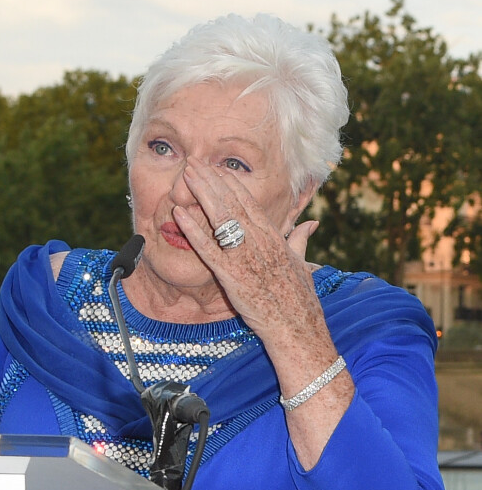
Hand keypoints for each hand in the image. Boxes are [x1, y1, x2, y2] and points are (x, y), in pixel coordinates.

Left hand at [172, 157, 321, 341]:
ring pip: (219, 217)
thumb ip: (301, 240)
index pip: (249, 202)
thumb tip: (310, 223)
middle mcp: (259, 241)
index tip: (216, 169)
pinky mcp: (230, 275)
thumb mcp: (302, 263)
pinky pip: (207, 248)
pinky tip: (178, 214)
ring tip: (186, 176)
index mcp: (274, 237)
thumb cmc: (299, 299)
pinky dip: (192, 229)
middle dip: (212, 180)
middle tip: (194, 163)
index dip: (231, 183)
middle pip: (231, 202)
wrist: (295, 326)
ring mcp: (243, 257)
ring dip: (201, 194)